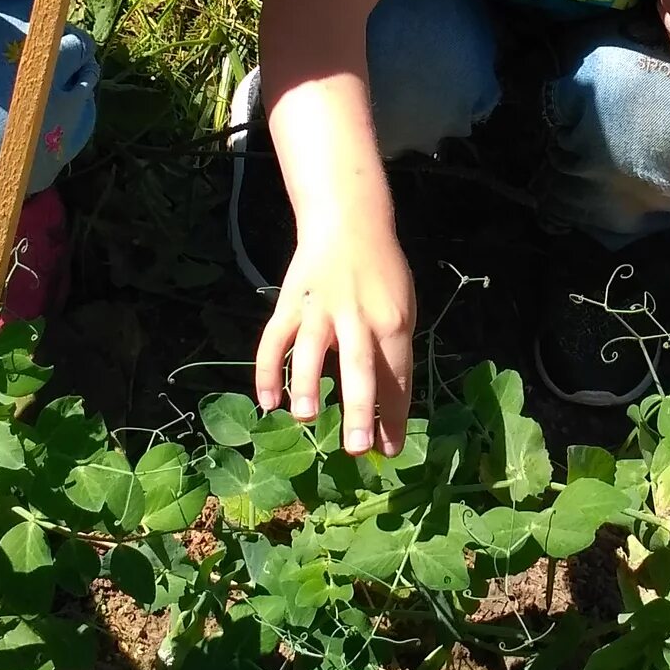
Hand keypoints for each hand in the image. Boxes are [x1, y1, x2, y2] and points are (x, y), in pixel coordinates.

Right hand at [255, 209, 413, 457]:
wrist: (350, 220)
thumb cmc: (382, 271)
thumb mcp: (403, 305)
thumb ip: (393, 350)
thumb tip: (388, 404)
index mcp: (393, 320)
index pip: (395, 375)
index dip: (394, 414)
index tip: (390, 450)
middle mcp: (357, 315)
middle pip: (360, 367)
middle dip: (360, 410)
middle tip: (358, 449)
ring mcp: (320, 308)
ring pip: (311, 350)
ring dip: (306, 385)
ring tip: (306, 419)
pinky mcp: (290, 303)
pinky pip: (273, 340)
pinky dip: (266, 370)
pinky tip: (266, 402)